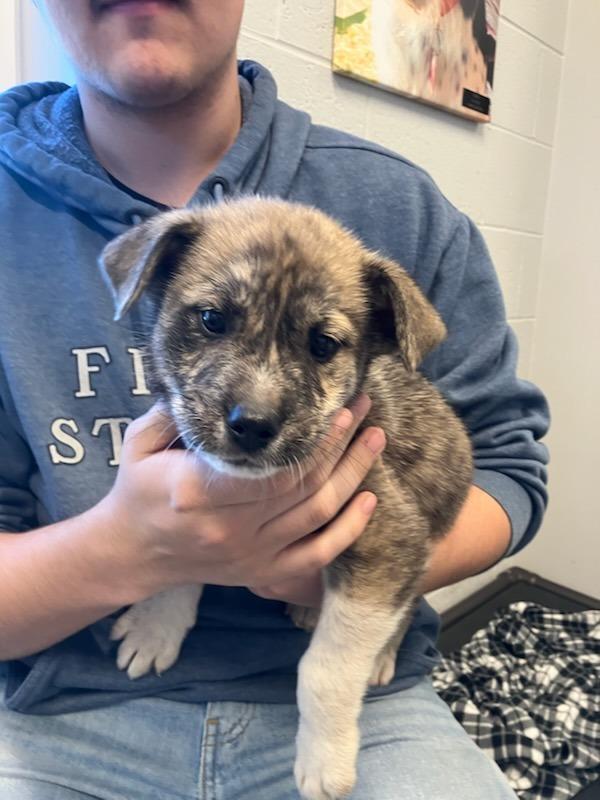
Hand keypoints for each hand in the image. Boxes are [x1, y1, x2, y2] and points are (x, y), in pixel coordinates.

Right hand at [97, 396, 383, 602]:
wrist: (133, 552)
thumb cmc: (138, 489)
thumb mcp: (141, 443)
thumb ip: (175, 413)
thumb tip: (218, 382)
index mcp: (198, 492)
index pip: (271, 467)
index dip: (313, 440)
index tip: (338, 407)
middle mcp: (230, 528)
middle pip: (303, 486)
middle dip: (342, 445)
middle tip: (364, 409)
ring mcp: (251, 555)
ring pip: (317, 515)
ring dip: (353, 476)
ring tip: (375, 440)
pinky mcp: (262, 572)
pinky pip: (316, 557)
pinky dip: (348, 531)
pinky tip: (370, 500)